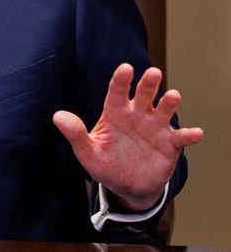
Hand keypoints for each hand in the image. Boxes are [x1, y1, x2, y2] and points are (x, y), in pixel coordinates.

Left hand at [53, 63, 202, 210]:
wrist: (127, 185)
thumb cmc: (105, 163)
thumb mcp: (87, 151)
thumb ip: (75, 133)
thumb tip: (57, 116)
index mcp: (115, 113)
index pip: (116, 93)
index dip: (120, 81)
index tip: (125, 68)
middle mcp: (137, 116)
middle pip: (143, 96)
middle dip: (148, 84)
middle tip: (153, 72)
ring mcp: (155, 129)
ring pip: (163, 111)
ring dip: (169, 104)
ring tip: (173, 96)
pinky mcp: (170, 145)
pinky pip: (181, 138)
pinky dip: (189, 135)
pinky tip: (195, 133)